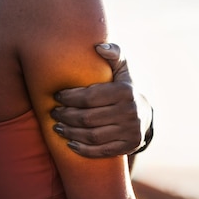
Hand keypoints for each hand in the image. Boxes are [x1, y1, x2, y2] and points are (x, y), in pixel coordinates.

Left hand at [51, 43, 152, 157]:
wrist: (145, 113)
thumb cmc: (125, 87)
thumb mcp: (122, 68)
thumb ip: (114, 53)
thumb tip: (99, 47)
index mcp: (125, 91)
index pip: (89, 97)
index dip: (69, 98)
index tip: (56, 96)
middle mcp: (130, 112)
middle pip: (87, 118)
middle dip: (66, 116)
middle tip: (53, 112)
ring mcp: (130, 131)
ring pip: (92, 136)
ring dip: (70, 133)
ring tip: (57, 127)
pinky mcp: (128, 146)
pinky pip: (101, 151)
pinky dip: (83, 149)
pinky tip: (70, 143)